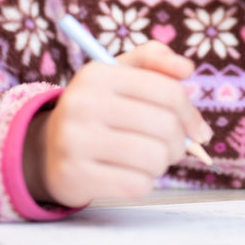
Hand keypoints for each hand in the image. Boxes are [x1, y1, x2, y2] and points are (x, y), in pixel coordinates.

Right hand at [23, 41, 211, 207]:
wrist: (49, 149)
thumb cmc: (99, 109)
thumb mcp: (120, 74)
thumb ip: (155, 59)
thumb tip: (186, 68)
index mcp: (97, 74)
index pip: (168, 92)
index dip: (191, 114)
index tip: (195, 128)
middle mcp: (82, 103)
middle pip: (165, 126)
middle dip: (179, 142)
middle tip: (172, 146)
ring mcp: (74, 141)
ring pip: (154, 158)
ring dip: (161, 163)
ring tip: (150, 158)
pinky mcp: (74, 176)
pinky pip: (136, 185)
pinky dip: (143, 183)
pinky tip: (130, 174)